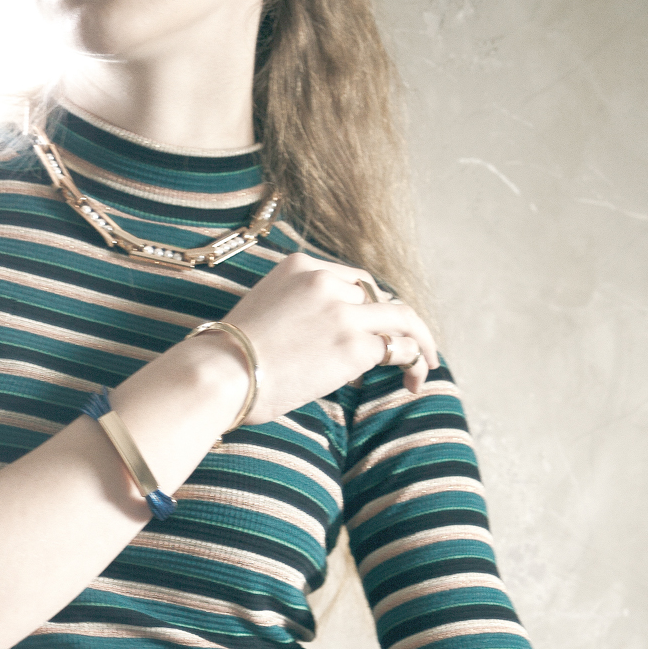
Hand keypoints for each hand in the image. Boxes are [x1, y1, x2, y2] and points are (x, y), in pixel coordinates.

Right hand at [214, 254, 439, 425]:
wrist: (221, 373)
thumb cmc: (229, 358)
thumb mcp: (263, 312)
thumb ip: (298, 312)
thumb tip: (326, 345)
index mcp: (299, 265)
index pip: (352, 282)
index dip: (366, 309)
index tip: (369, 333)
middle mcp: (326, 280)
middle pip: (380, 296)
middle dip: (399, 323)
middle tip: (415, 348)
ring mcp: (343, 310)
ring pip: (401, 317)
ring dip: (420, 341)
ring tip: (426, 366)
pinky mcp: (354, 343)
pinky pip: (397, 348)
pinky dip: (410, 363)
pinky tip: (408, 382)